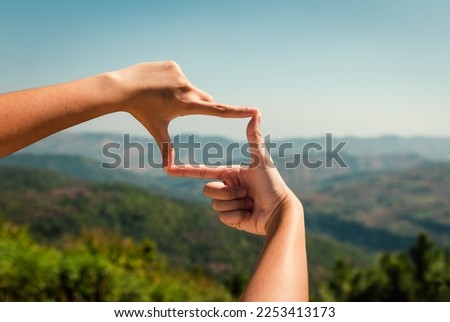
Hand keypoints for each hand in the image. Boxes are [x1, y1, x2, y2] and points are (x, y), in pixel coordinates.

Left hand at [108, 61, 258, 167]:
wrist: (124, 87)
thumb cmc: (142, 112)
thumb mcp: (157, 130)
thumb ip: (166, 149)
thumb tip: (168, 170)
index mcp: (187, 105)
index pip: (218, 110)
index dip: (237, 112)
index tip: (254, 110)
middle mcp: (187, 89)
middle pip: (205, 100)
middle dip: (199, 106)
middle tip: (177, 109)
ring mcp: (181, 75)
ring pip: (190, 88)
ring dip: (181, 94)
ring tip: (161, 97)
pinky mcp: (174, 66)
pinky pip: (180, 77)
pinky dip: (173, 82)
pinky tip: (158, 85)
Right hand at [167, 113, 301, 235]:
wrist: (279, 211)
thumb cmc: (273, 183)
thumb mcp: (260, 159)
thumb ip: (254, 137)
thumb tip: (256, 112)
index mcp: (230, 174)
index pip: (203, 171)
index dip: (185, 170)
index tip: (168, 169)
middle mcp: (228, 188)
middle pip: (208, 189)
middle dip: (227, 192)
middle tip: (246, 193)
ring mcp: (229, 204)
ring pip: (215, 204)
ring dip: (235, 203)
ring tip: (250, 202)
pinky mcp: (232, 219)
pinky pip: (223, 217)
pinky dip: (237, 216)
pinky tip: (249, 214)